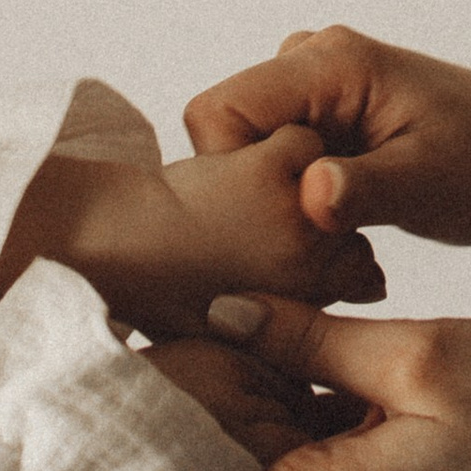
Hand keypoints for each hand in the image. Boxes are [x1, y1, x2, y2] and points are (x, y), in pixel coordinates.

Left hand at [0, 130, 384, 340]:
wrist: (109, 252)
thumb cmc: (162, 293)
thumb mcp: (239, 331)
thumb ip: (295, 321)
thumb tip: (345, 309)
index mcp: (308, 304)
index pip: (360, 270)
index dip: (324, 255)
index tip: (283, 254)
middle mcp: (315, 263)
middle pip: (350, 223)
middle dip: (319, 219)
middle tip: (257, 225)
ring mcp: (299, 213)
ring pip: (328, 174)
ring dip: (296, 178)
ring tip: (241, 199)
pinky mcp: (274, 170)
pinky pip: (300, 139)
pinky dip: (273, 144)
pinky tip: (232, 173)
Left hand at [149, 299, 470, 470]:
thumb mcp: (422, 356)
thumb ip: (313, 339)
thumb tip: (225, 311)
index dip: (149, 456)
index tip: (147, 382)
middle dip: (204, 413)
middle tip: (211, 321)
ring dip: (258, 410)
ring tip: (272, 328)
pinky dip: (300, 425)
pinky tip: (321, 360)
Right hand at [184, 31, 470, 250]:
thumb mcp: (432, 186)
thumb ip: (366, 189)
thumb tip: (310, 194)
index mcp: (332, 62)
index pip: (219, 111)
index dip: (233, 174)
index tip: (287, 216)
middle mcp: (313, 60)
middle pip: (224, 132)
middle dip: (254, 191)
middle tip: (317, 236)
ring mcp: (315, 88)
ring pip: (247, 151)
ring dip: (275, 198)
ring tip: (337, 233)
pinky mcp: (322, 117)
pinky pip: (272, 159)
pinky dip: (293, 199)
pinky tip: (340, 228)